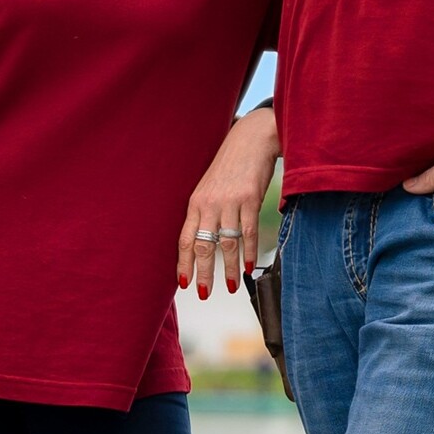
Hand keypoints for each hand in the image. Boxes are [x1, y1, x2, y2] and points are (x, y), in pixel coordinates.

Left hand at [177, 108, 279, 297]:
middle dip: (203, 273)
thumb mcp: (209, 187)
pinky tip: (248, 266)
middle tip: (204, 293)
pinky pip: (247, 232)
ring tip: (231, 286)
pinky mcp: (250, 199)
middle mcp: (209, 204)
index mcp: (195, 202)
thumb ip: (204, 211)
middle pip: (203, 245)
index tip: (183, 282)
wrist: (250, 140)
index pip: (184, 239)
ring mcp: (230, 202)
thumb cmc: (230, 166)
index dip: (183, 262)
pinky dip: (248, 252)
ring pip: (226, 243)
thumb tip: (202, 241)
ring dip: (228, 268)